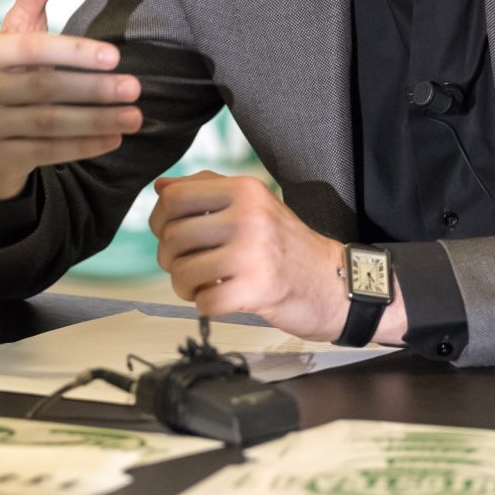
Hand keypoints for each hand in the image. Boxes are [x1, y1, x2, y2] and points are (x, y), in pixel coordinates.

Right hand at [0, 0, 141, 202]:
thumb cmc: (9, 71)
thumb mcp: (15, 33)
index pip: (31, 49)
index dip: (74, 52)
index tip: (116, 55)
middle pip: (44, 89)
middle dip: (94, 89)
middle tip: (137, 88)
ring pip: (49, 124)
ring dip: (97, 120)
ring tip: (136, 116)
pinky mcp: (0, 158)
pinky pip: (48, 152)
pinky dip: (85, 145)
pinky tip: (116, 137)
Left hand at [148, 172, 405, 343]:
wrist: (334, 281)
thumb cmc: (288, 246)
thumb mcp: (254, 205)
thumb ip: (208, 190)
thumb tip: (161, 187)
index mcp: (245, 190)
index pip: (174, 197)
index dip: (159, 219)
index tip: (169, 233)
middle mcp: (249, 216)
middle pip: (173, 237)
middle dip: (170, 258)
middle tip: (188, 265)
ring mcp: (254, 253)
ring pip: (182, 272)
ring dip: (184, 286)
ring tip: (202, 285)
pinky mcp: (258, 289)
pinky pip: (205, 302)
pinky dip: (205, 307)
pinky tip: (220, 299)